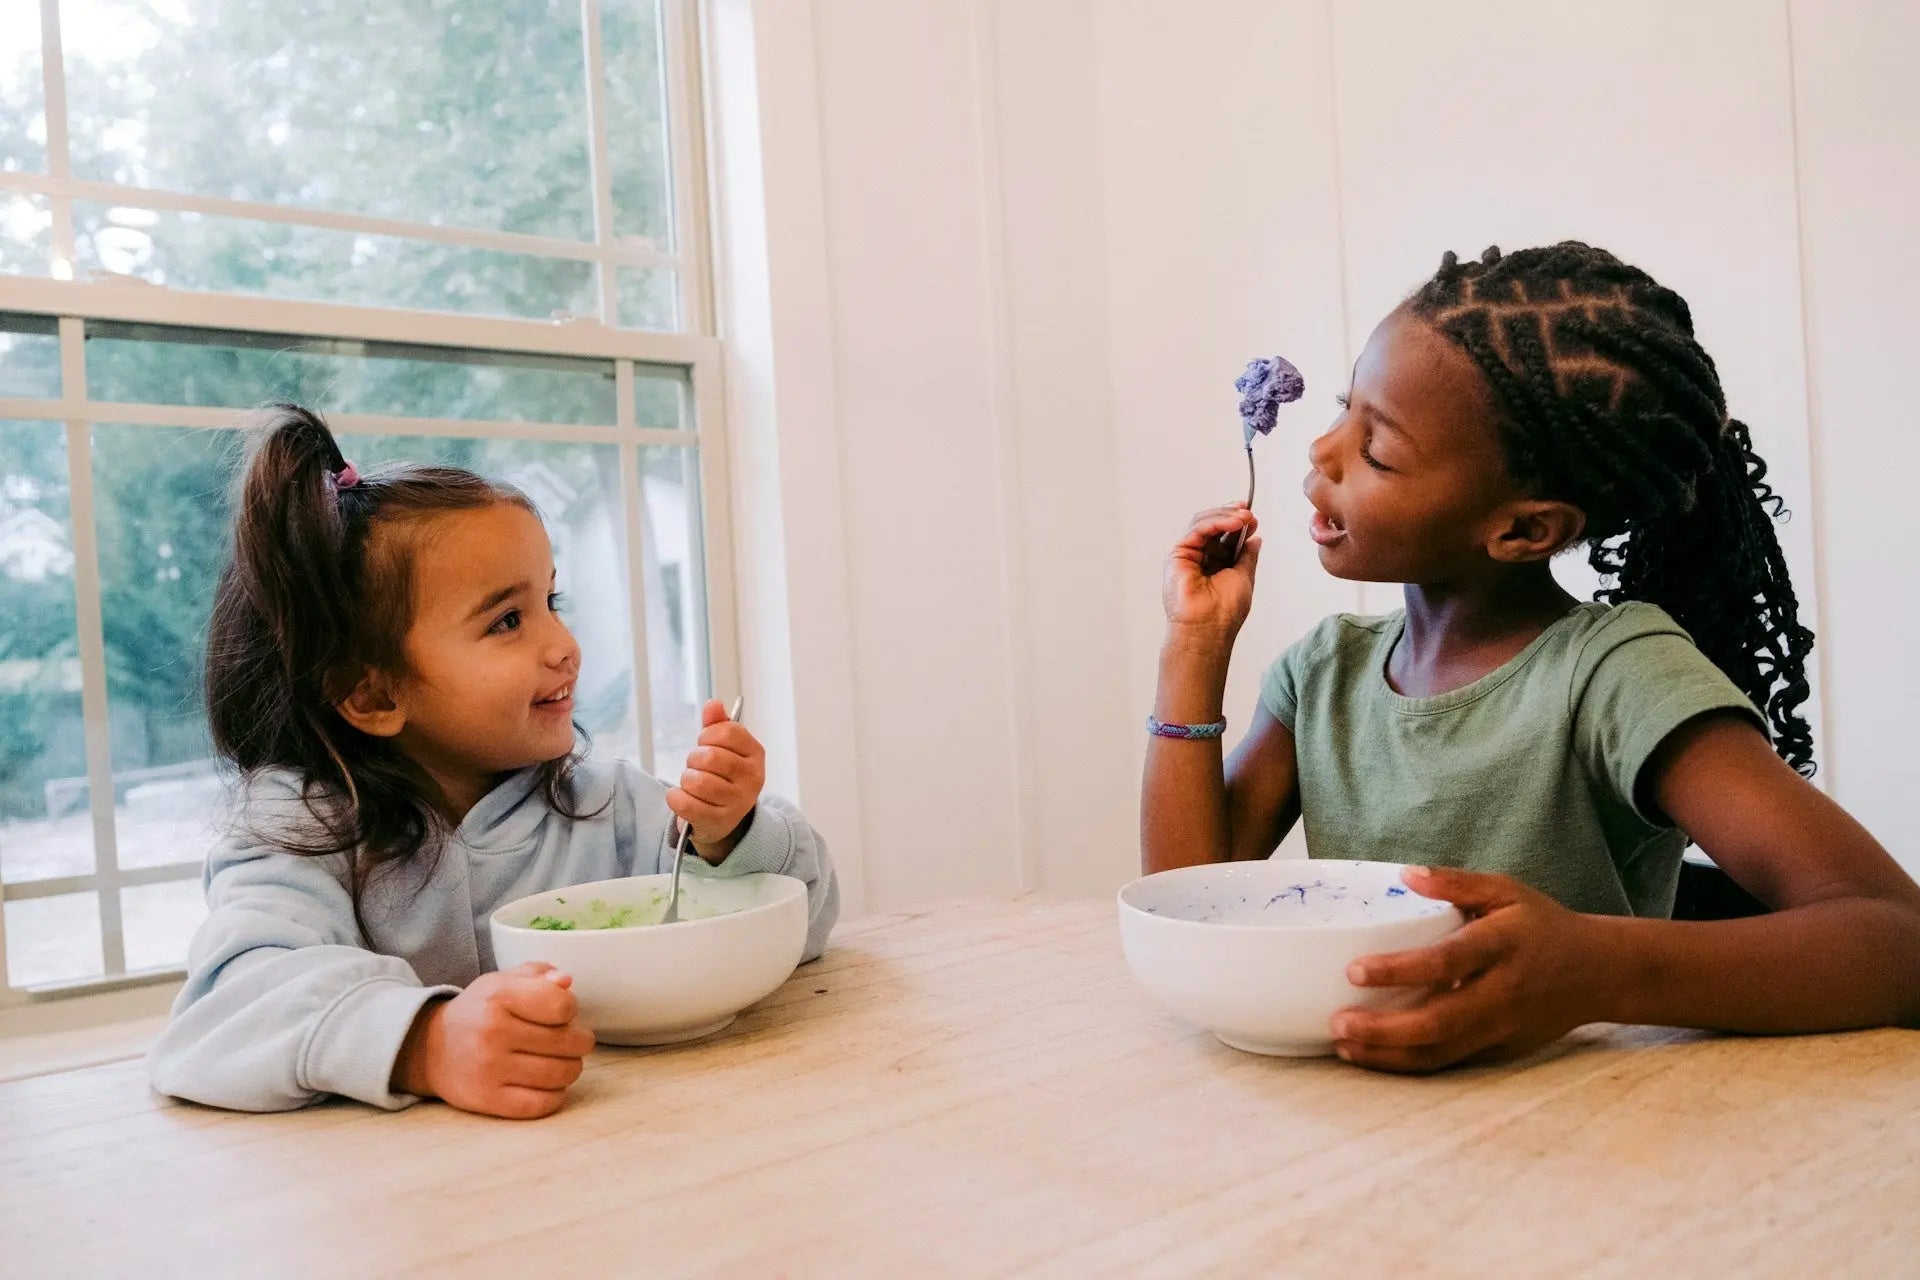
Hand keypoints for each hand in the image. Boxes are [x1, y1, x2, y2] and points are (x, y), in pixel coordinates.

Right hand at [393, 962, 594, 1118]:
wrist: (432, 1049)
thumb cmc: (479, 1011)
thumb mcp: (502, 982)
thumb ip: (539, 975)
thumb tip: (566, 981)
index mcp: (499, 997)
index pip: (563, 1005)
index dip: (571, 1009)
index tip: (562, 1013)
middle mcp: (493, 1033)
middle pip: (568, 1042)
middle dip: (579, 1041)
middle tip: (572, 1040)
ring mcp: (490, 1069)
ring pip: (561, 1074)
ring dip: (571, 1068)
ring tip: (562, 1061)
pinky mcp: (488, 1099)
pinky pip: (542, 1103)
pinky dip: (556, 1095)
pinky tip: (550, 1085)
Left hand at [666, 698, 765, 860]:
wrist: (725, 817)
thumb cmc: (723, 776)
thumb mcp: (724, 748)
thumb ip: (717, 724)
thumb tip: (713, 704)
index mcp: (755, 754)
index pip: (728, 732)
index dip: (707, 734)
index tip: (705, 742)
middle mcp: (751, 778)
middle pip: (710, 757)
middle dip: (694, 759)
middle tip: (696, 766)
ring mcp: (737, 802)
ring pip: (697, 782)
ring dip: (685, 780)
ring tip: (691, 783)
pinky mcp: (717, 821)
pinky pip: (687, 804)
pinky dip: (676, 798)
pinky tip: (679, 796)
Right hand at [1164, 504, 1260, 638]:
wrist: (1209, 628)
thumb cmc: (1224, 612)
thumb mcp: (1244, 577)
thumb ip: (1246, 556)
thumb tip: (1254, 539)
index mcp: (1214, 565)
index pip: (1223, 536)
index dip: (1236, 523)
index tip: (1252, 518)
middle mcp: (1199, 559)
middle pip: (1212, 526)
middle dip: (1231, 515)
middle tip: (1249, 514)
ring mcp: (1188, 556)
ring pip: (1203, 523)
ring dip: (1225, 516)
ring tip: (1244, 518)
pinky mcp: (1178, 555)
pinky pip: (1196, 530)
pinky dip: (1215, 522)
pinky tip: (1233, 523)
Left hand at [1330, 866, 1610, 1073]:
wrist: (1600, 973)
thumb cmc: (1542, 926)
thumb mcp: (1507, 891)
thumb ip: (1457, 882)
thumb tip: (1406, 874)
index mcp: (1501, 946)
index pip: (1446, 961)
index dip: (1400, 969)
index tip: (1355, 970)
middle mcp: (1502, 993)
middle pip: (1439, 1020)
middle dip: (1385, 1029)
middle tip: (1338, 1022)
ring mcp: (1502, 1027)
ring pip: (1441, 1051)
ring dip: (1389, 1054)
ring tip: (1343, 1046)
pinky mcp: (1500, 1050)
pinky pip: (1450, 1061)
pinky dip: (1409, 1063)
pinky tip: (1373, 1056)